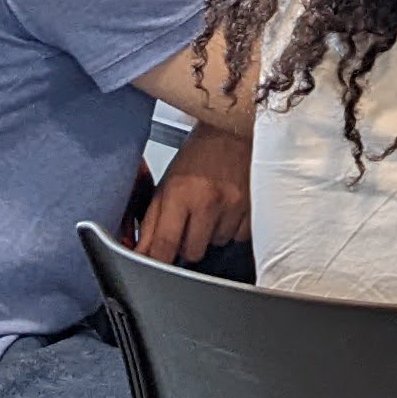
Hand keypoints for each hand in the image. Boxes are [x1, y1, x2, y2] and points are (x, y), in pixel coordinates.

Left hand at [136, 127, 252, 263]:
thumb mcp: (166, 184)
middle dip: (187, 244)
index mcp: (180, 193)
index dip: (159, 260)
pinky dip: (231, 228)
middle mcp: (207, 201)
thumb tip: (144, 252)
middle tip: (188, 223)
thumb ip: (152, 222)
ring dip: (210, 234)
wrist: (234, 132)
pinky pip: (237, 238)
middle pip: (192, 252)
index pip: (164, 244)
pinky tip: (228, 208)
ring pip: (216, 245)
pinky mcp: (253, 210)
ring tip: (211, 209)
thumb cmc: (198, 156)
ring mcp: (233, 206)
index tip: (157, 265)